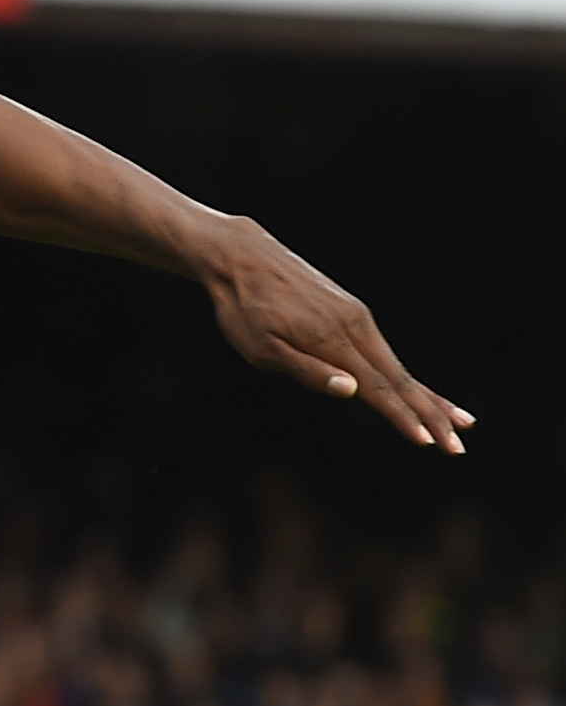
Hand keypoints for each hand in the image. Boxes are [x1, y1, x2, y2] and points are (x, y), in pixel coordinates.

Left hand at [198, 218, 470, 453]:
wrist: (243, 257)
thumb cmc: (244, 309)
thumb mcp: (261, 348)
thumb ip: (307, 370)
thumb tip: (352, 391)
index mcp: (332, 341)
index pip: (378, 389)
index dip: (404, 418)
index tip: (430, 442)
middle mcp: (355, 327)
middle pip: (401, 380)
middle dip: (433, 415)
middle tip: (459, 448)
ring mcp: (356, 317)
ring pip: (397, 366)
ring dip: (429, 397)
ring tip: (461, 421)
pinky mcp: (351, 310)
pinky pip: (385, 351)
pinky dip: (406, 375)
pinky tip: (414, 390)